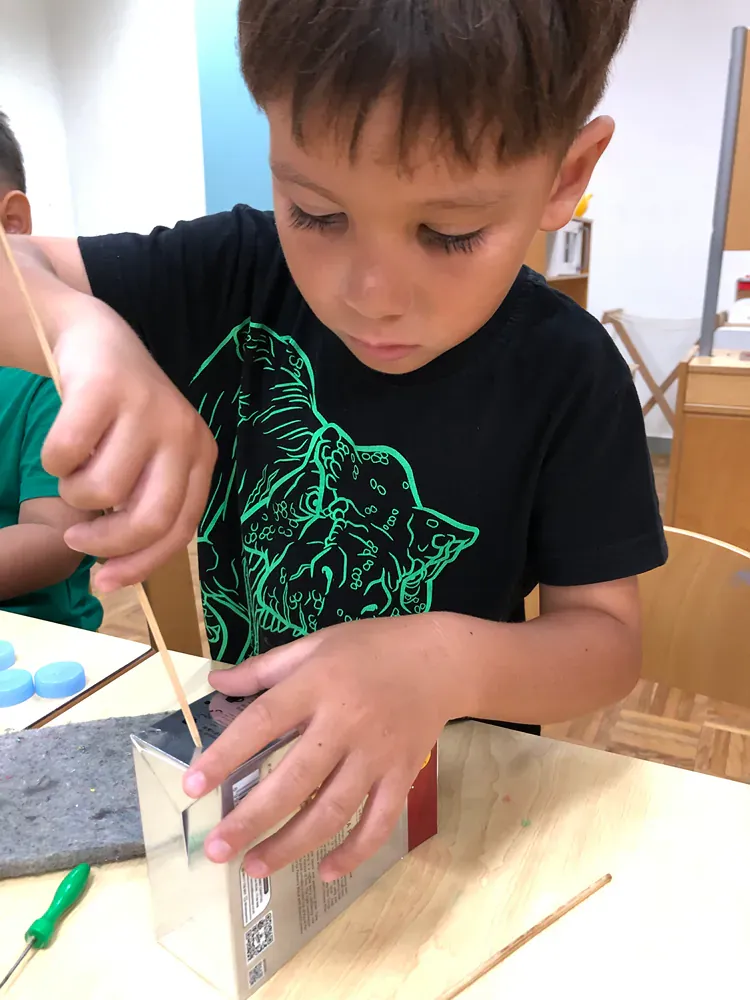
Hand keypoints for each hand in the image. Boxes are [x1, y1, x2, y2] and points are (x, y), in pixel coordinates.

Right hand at [42, 303, 216, 588]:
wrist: (97, 340)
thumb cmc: (121, 416)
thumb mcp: (147, 460)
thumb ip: (142, 506)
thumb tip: (114, 573)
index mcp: (200, 456)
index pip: (180, 529)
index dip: (141, 564)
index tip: (104, 582)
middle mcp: (183, 432)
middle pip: (148, 519)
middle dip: (105, 543)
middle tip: (77, 539)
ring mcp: (147, 408)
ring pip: (101, 490)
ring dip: (74, 493)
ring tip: (74, 471)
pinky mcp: (106, 388)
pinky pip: (66, 453)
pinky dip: (52, 460)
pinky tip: (62, 444)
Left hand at [183, 615, 463, 880]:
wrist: (442, 658)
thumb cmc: (371, 647)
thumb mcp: (315, 644)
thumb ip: (264, 668)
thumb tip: (216, 682)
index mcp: (317, 685)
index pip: (262, 722)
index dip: (224, 756)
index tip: (191, 787)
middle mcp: (345, 722)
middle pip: (293, 780)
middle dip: (251, 819)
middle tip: (216, 849)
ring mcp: (376, 754)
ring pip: (332, 810)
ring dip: (292, 845)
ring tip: (255, 867)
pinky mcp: (403, 774)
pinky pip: (379, 822)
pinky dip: (355, 852)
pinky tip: (325, 871)